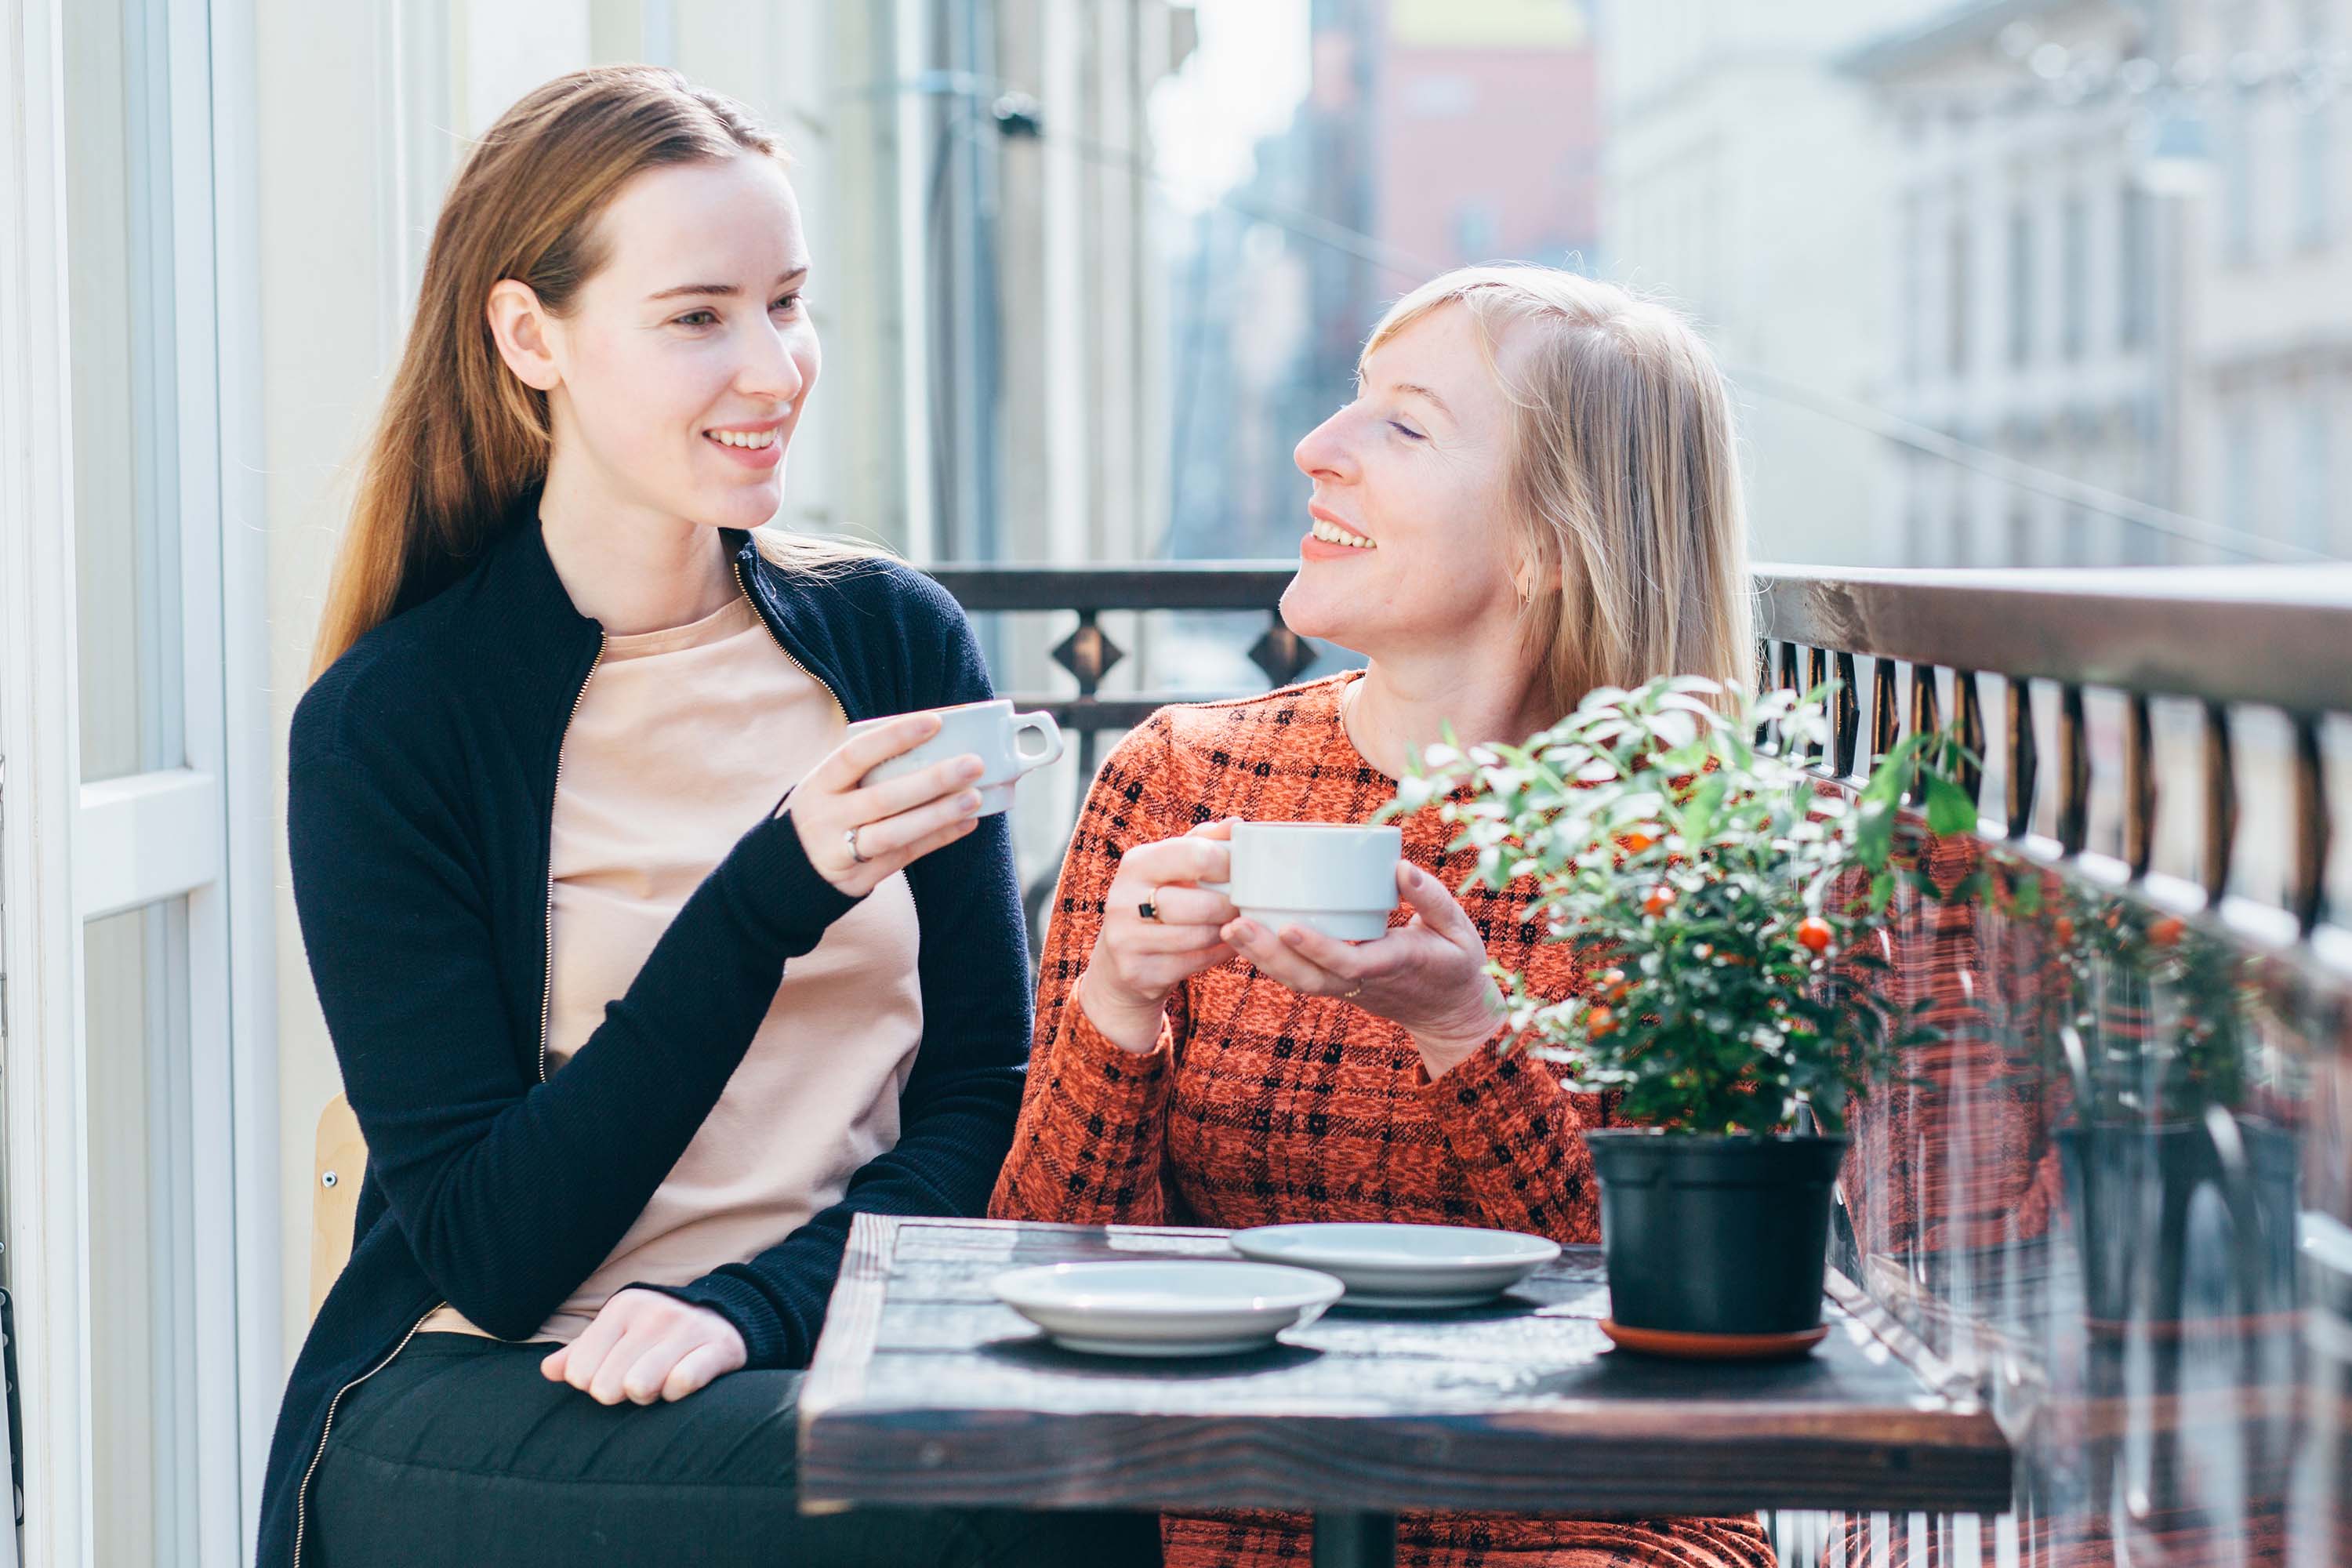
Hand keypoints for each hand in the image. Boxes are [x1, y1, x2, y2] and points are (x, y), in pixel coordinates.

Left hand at [540, 1289, 746, 1405]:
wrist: (724, 1316)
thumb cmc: (658, 1334)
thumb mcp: (617, 1333)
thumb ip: (580, 1353)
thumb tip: (548, 1370)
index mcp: (621, 1308)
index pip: (579, 1372)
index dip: (593, 1385)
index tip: (613, 1374)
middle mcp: (652, 1314)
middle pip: (607, 1387)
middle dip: (621, 1394)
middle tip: (638, 1383)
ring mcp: (686, 1328)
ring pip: (640, 1386)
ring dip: (648, 1396)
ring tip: (659, 1384)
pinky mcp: (718, 1346)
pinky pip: (682, 1383)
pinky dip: (677, 1393)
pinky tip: (682, 1383)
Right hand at [789, 713, 986, 896]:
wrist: (790, 870)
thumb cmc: (827, 811)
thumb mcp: (830, 787)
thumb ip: (866, 770)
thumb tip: (935, 742)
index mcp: (818, 785)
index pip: (855, 755)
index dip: (894, 737)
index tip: (935, 722)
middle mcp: (826, 818)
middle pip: (882, 798)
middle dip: (931, 780)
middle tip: (973, 764)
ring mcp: (840, 852)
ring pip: (894, 834)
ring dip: (938, 815)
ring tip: (975, 797)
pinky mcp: (858, 879)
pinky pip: (905, 857)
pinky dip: (937, 839)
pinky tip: (966, 823)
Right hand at [1077, 820, 1239, 1053]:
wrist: (1119, 960)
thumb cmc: (1156, 901)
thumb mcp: (1171, 867)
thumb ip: (1203, 843)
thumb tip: (1236, 824)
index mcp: (1136, 864)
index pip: (1195, 856)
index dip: (1228, 865)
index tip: (1243, 872)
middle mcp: (1124, 900)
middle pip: (1201, 904)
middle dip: (1230, 906)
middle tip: (1244, 905)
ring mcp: (1127, 939)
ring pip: (1199, 936)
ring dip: (1226, 932)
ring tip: (1235, 924)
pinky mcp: (1137, 972)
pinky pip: (1194, 963)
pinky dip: (1218, 954)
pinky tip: (1226, 944)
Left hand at [1222, 861, 1503, 1078]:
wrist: (1451, 1015)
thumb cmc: (1457, 962)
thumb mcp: (1458, 928)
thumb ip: (1430, 897)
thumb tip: (1399, 867)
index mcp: (1396, 964)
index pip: (1350, 963)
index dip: (1318, 948)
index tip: (1288, 925)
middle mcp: (1365, 982)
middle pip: (1309, 977)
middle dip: (1269, 953)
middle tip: (1233, 923)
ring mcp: (1348, 989)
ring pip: (1298, 981)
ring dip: (1261, 957)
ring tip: (1228, 926)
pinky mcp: (1339, 986)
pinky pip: (1300, 977)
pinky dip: (1270, 959)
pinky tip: (1245, 933)